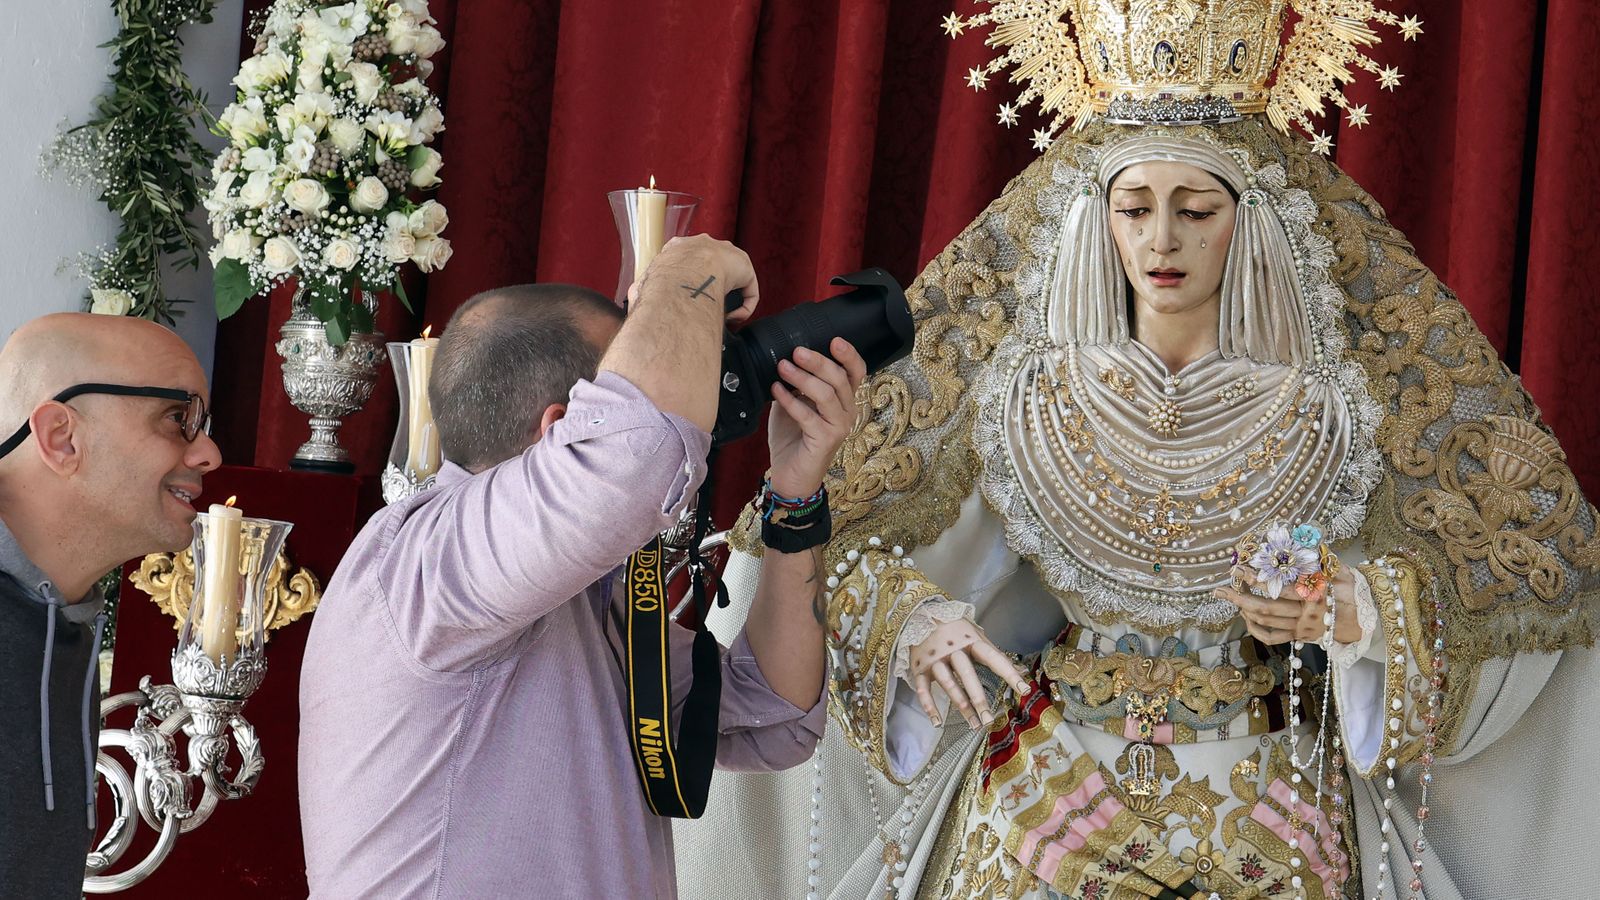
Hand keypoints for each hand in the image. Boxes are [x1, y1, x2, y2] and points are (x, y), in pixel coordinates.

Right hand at [635, 234, 759, 323]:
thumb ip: (640, 291)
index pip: (686, 260)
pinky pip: (748, 289)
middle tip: (707, 304)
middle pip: (712, 265)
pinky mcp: (743, 266)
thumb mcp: (644, 283)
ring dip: (728, 295)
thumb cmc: (663, 280)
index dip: (688, 279)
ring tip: (721, 312)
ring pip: (731, 276)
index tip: (688, 294)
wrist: (685, 275)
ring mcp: (726, 253)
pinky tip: (736, 318)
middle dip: (711, 285)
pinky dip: (744, 306)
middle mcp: (704, 245)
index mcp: (679, 247)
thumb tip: (634, 301)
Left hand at [766, 338, 866, 498]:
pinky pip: (808, 415)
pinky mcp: (825, 440)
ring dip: (802, 378)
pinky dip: (790, 400)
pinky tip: (776, 391)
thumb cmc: (794, 438)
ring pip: (826, 394)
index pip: (856, 373)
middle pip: (839, 379)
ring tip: (782, 367)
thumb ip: (795, 384)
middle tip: (796, 352)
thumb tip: (785, 359)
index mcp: (844, 400)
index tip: (834, 340)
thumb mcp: (794, 403)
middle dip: (817, 361)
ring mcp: (839, 427)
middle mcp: (847, 412)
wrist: (791, 475)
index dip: (849, 355)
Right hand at [909, 619, 1028, 728]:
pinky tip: (937, 722)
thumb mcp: (976, 635)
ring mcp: (935, 660)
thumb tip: (1023, 670)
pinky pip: (923, 689)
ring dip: (961, 705)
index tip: (1023, 689)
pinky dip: (929, 706)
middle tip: (989, 720)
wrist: (917, 613)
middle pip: (967, 675)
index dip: (1009, 674)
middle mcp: (953, 650)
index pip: (993, 658)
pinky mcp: (920, 668)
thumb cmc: (954, 628)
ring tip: (973, 723)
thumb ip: (996, 653)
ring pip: (948, 683)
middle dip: (979, 699)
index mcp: (971, 641)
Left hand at [1216, 563, 1360, 644]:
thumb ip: (1321, 557)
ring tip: (1228, 596)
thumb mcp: (1342, 570)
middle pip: (1266, 607)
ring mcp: (1301, 627)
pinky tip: (1245, 617)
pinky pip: (1272, 637)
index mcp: (1316, 595)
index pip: (1281, 586)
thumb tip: (1301, 537)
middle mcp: (1306, 613)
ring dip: (1243, 609)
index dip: (1258, 578)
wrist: (1368, 620)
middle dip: (1240, 597)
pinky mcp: (1300, 637)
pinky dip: (1255, 629)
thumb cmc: (1353, 590)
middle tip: (1221, 588)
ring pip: (1266, 621)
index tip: (1240, 568)